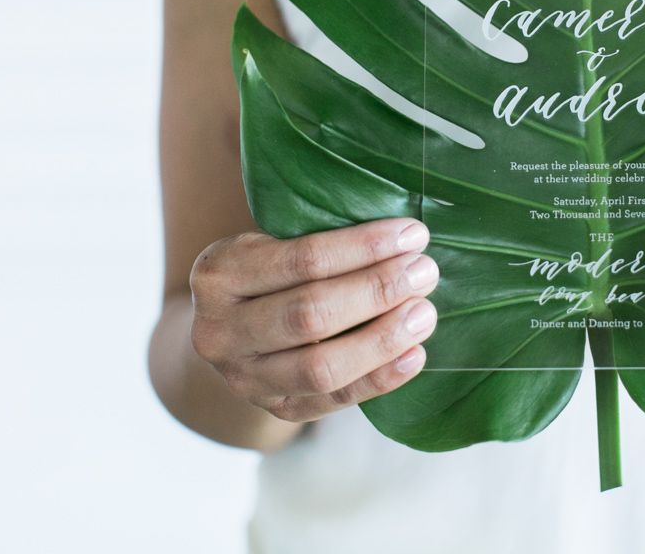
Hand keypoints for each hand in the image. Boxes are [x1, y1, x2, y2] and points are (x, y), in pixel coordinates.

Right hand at [188, 217, 438, 421]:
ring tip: (425, 314)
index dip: (364, 247)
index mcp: (219, 274)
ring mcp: (243, 378)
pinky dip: (379, 378)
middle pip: (310, 314)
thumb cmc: (271, 273)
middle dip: (377, 291)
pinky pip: (333, 400)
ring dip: (382, 339)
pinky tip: (414, 355)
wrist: (233, 333)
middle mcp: (220, 331)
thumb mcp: (272, 243)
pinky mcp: (275, 409)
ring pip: (320, 367)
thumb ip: (319, 236)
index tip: (413, 235)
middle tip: (424, 272)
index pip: (303, 259)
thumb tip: (404, 235)